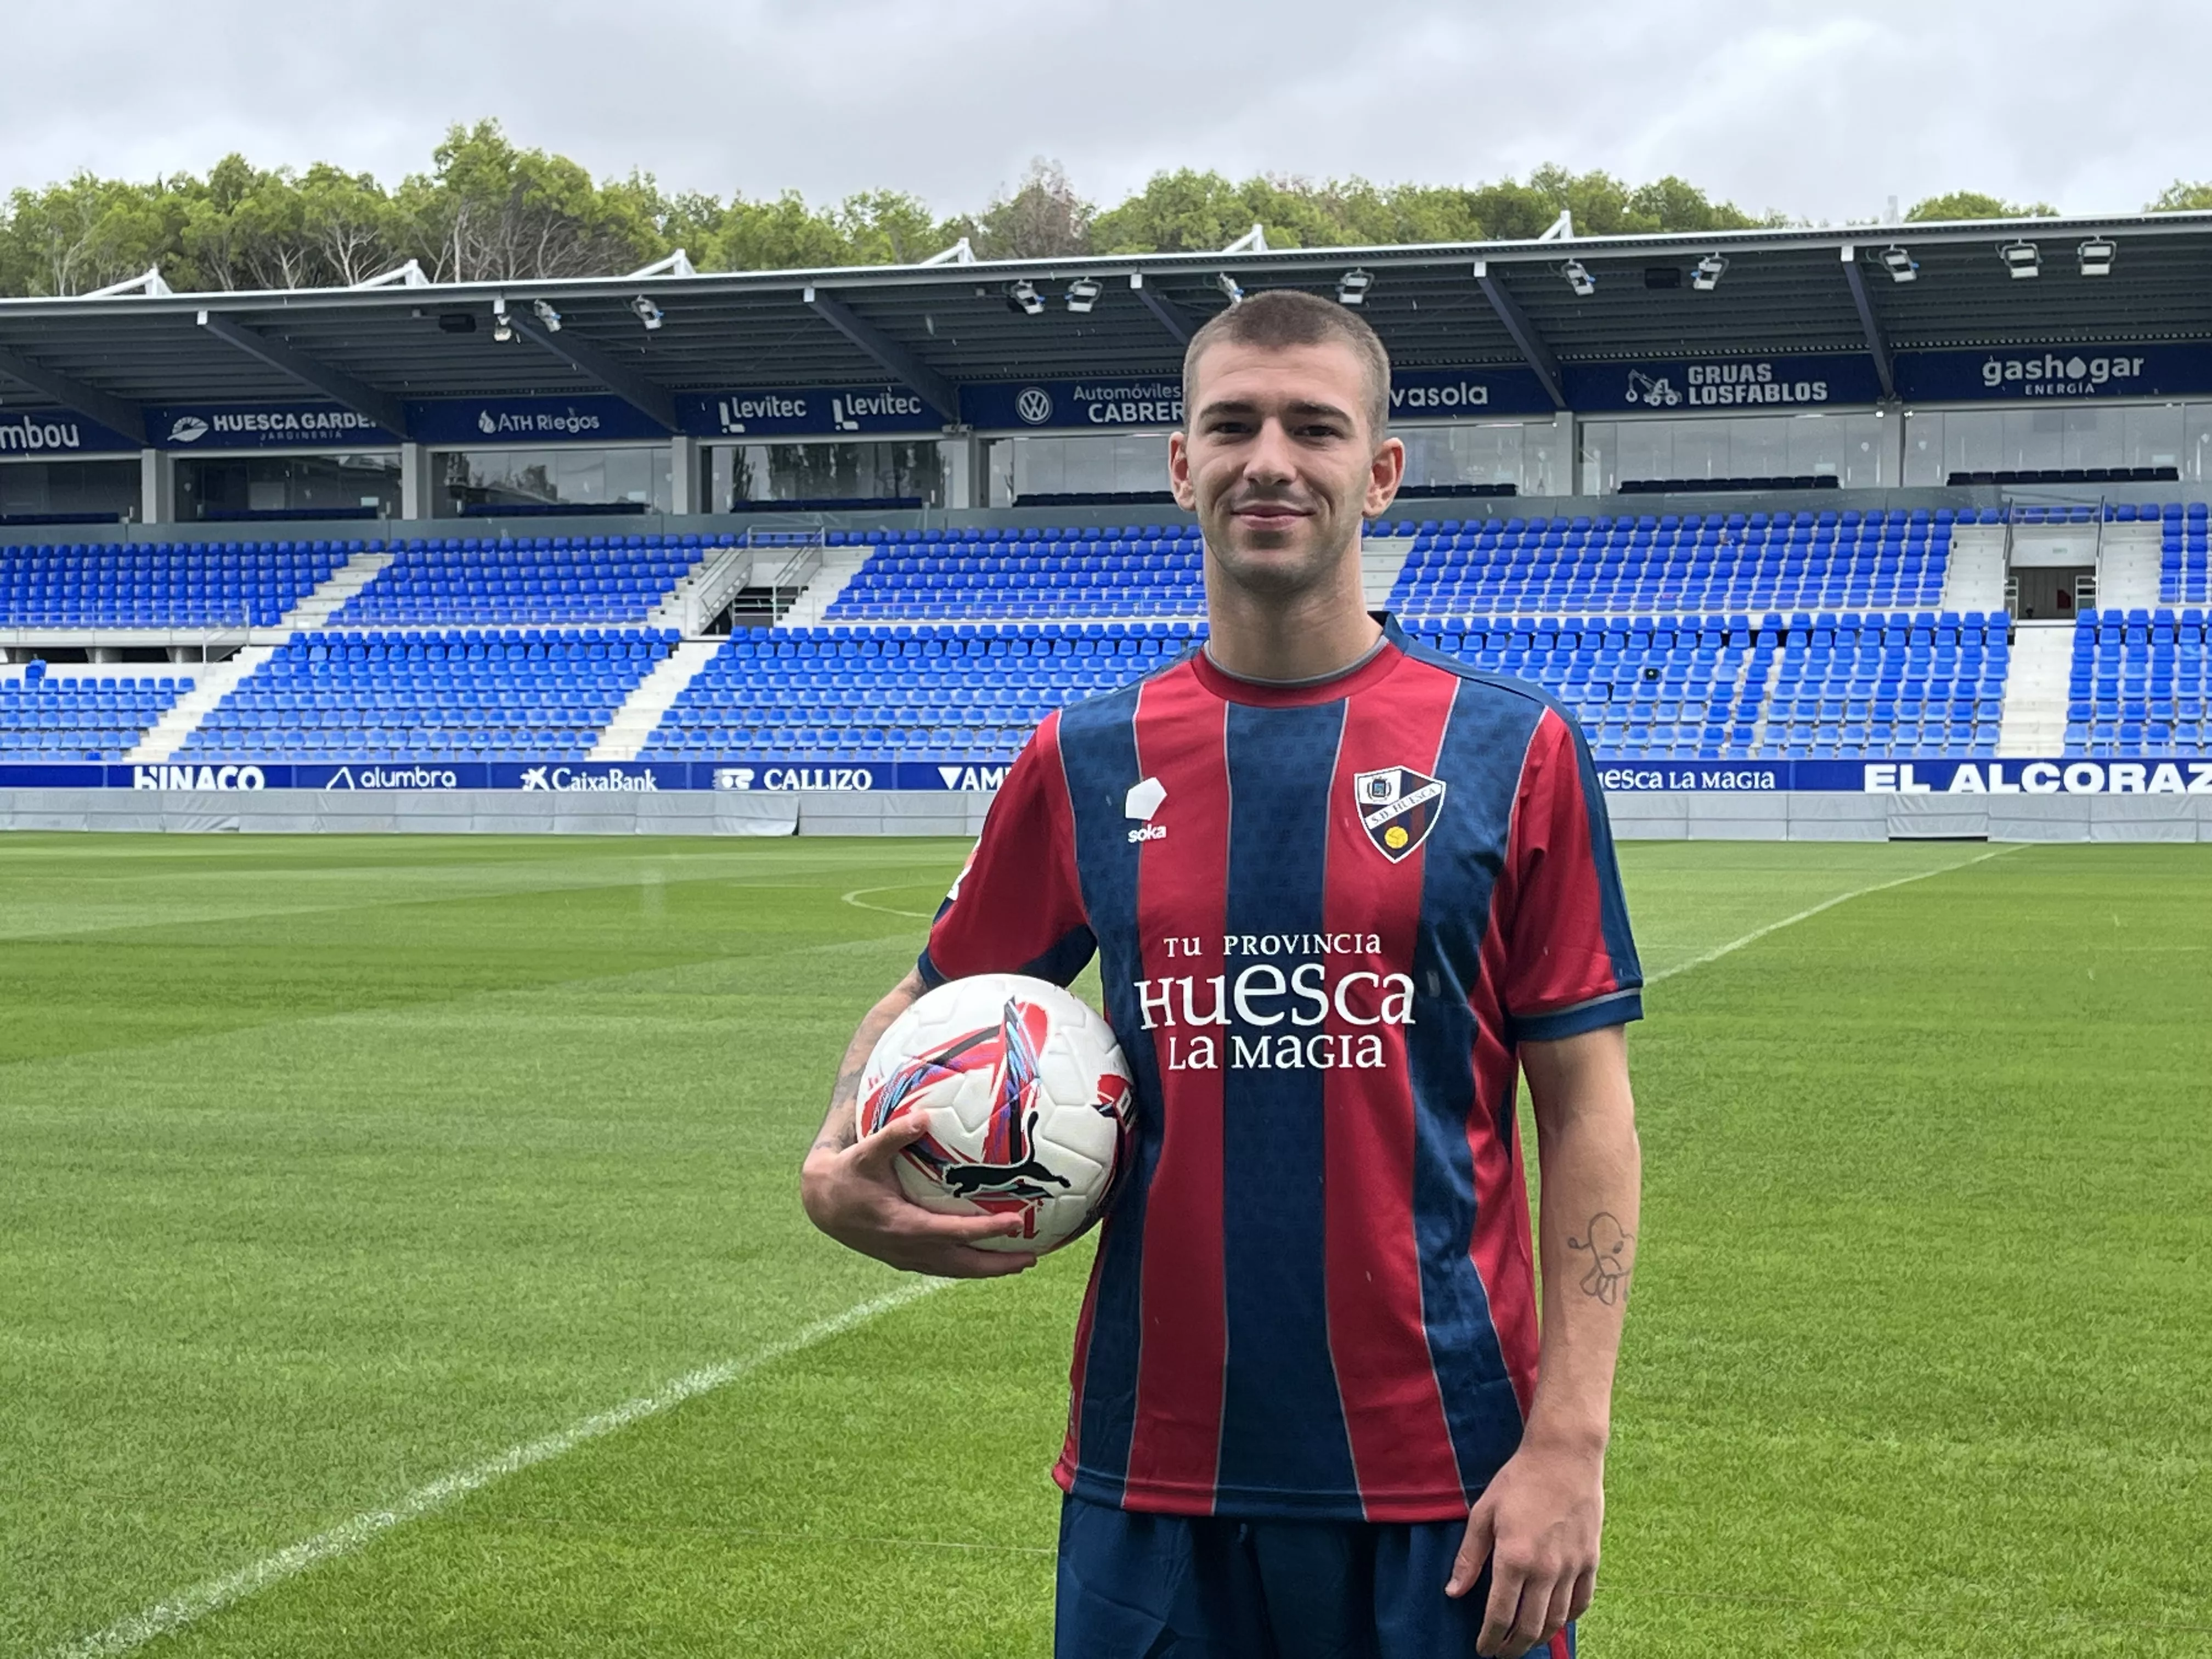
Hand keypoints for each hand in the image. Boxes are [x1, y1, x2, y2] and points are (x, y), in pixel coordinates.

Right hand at [801, 1109, 1037, 1277]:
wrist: (821, 1205)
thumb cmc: (846, 1175)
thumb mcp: (866, 1152)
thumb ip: (894, 1135)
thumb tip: (924, 1115)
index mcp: (904, 1225)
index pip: (954, 1232)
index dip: (986, 1230)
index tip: (1017, 1224)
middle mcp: (908, 1249)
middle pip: (962, 1264)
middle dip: (997, 1264)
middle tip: (1032, 1258)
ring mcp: (906, 1259)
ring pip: (955, 1270)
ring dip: (987, 1269)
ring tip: (1020, 1263)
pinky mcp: (905, 1260)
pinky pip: (944, 1267)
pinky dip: (969, 1265)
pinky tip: (986, 1257)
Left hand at [1446, 1435, 1603, 1656]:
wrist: (1565, 1456)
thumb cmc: (1519, 1480)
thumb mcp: (1483, 1513)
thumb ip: (1470, 1556)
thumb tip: (1454, 1592)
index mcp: (1514, 1558)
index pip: (1500, 1615)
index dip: (1490, 1638)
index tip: (1482, 1649)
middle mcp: (1546, 1569)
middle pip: (1530, 1627)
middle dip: (1514, 1647)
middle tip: (1502, 1654)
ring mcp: (1572, 1567)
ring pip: (1557, 1620)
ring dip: (1540, 1639)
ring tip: (1526, 1644)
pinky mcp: (1591, 1560)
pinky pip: (1582, 1602)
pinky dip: (1568, 1619)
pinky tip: (1556, 1622)